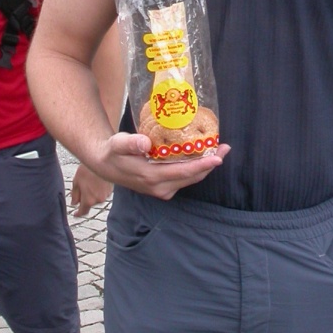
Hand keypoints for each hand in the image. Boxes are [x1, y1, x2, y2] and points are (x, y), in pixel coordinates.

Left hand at [70, 163, 112, 216]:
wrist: (100, 161)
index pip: (82, 212)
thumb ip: (75, 195)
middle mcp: (98, 200)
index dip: (78, 213)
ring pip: (96, 199)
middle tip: (82, 187)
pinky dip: (98, 190)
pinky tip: (96, 181)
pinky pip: (102, 194)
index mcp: (88, 200)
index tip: (75, 213)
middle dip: (85, 199)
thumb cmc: (86, 171)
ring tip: (90, 182)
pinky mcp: (110, 191)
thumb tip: (74, 203)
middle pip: (89, 204)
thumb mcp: (76, 182)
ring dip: (92, 194)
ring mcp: (105, 196)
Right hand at [91, 131, 229, 199]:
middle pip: (192, 177)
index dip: (202, 165)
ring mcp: (162, 190)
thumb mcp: (118, 144)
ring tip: (220, 150)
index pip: (183, 172)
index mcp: (151, 177)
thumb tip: (144, 143)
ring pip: (190, 179)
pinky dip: (196, 168)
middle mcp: (159, 187)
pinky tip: (203, 155)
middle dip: (210, 163)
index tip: (218, 157)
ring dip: (206, 166)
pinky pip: (184, 178)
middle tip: (226, 148)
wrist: (106, 165)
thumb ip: (130, 143)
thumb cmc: (114, 151)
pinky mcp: (163, 188)